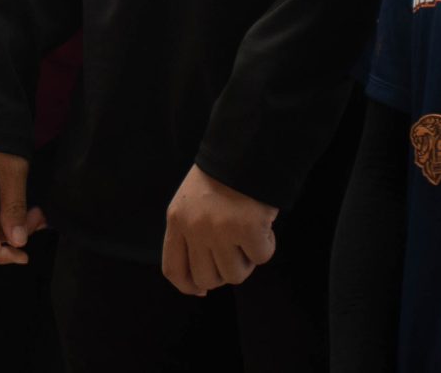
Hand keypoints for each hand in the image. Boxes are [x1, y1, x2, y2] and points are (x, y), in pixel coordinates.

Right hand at [0, 148, 40, 264]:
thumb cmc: (0, 132)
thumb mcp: (14, 170)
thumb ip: (14, 209)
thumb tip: (17, 241)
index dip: (1, 254)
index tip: (25, 256)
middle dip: (11, 236)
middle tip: (40, 223)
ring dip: (9, 223)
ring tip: (36, 214)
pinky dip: (1, 212)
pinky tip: (21, 206)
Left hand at [161, 164, 275, 295]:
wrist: (244, 149)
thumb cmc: (221, 179)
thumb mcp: (191, 204)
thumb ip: (191, 237)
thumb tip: (200, 286)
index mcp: (176, 219)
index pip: (174, 269)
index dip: (188, 287)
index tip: (201, 291)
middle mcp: (194, 228)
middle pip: (207, 279)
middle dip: (224, 273)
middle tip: (235, 251)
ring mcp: (220, 230)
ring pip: (235, 275)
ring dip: (246, 259)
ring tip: (247, 233)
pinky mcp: (247, 229)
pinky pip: (261, 258)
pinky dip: (266, 244)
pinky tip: (262, 224)